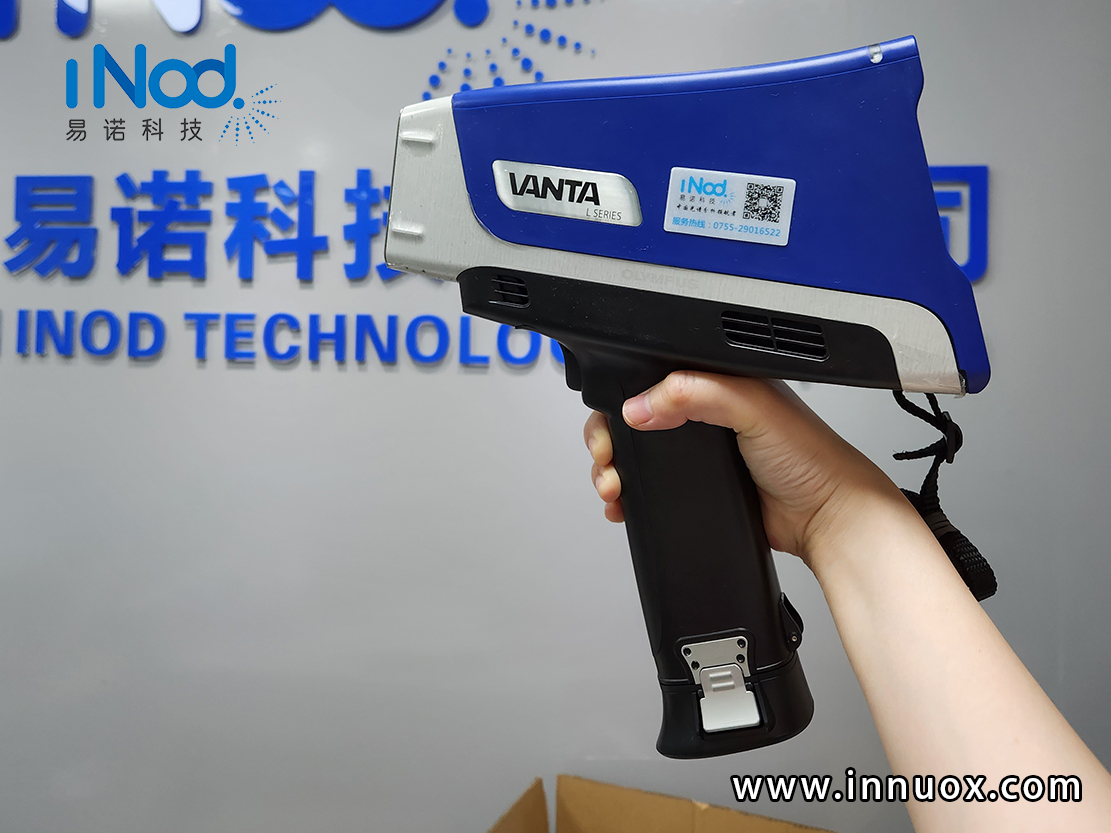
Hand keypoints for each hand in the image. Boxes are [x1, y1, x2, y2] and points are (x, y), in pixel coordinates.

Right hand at [584, 372, 909, 568]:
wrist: (827, 517)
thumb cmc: (811, 457)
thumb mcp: (752, 405)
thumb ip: (697, 393)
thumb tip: (641, 405)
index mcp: (715, 383)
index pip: (652, 378)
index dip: (624, 396)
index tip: (614, 419)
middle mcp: (702, 416)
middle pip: (633, 420)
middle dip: (608, 439)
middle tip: (608, 457)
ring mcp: (697, 456)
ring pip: (636, 457)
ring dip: (613, 470)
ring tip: (613, 485)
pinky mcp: (695, 490)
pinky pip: (650, 490)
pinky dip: (628, 497)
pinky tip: (624, 503)